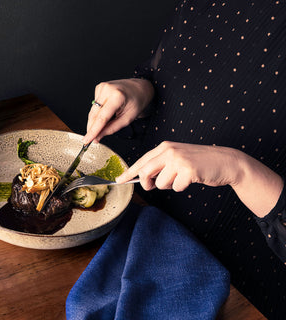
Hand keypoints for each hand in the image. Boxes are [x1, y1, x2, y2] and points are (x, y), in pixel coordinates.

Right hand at [83, 78, 153, 143]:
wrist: (139, 88)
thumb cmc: (136, 102)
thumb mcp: (127, 118)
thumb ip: (112, 128)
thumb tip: (98, 136)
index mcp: (117, 96)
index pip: (102, 118)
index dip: (93, 131)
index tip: (87, 140)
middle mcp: (107, 89)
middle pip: (94, 114)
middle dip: (91, 128)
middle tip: (90, 139)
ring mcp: (102, 87)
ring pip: (92, 110)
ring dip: (95, 121)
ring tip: (104, 124)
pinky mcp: (99, 87)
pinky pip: (95, 105)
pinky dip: (98, 111)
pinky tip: (107, 110)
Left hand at [117, 141, 282, 216]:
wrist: (225, 161)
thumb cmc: (199, 162)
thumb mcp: (177, 157)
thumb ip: (160, 164)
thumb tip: (142, 178)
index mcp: (165, 147)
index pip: (142, 161)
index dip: (129, 172)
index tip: (119, 180)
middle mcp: (170, 151)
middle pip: (146, 172)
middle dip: (146, 183)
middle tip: (151, 187)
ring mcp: (179, 160)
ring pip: (161, 183)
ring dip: (169, 186)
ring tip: (181, 178)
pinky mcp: (188, 171)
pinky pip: (175, 187)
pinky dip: (181, 188)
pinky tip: (191, 180)